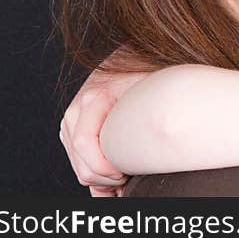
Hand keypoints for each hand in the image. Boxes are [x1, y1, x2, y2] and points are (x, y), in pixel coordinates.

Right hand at [60, 57, 147, 196]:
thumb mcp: (155, 87)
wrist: (135, 58)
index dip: (105, 168)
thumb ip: (156, 109)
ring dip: (105, 179)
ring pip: (81, 170)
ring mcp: (73, 122)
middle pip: (83, 165)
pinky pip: (81, 166)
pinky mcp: (74, 131)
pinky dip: (100, 178)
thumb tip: (165, 143)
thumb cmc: (148, 73)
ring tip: (133, 172)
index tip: (126, 175)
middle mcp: (78, 110)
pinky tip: (120, 177)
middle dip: (109, 179)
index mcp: (95, 97)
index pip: (84, 144)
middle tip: (136, 175)